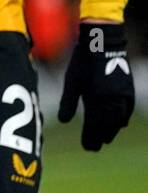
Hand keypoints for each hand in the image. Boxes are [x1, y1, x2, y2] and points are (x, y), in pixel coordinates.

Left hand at [58, 21, 134, 150]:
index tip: (87, 148)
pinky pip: (126, 111)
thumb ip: (68, 103)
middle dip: (100, 137)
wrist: (103, 44)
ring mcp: (123, 97)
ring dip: (111, 131)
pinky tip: (118, 124)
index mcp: (96, 100)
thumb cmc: (83, 62)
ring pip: (119, 121)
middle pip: (107, 126)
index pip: (94, 126)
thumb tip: (64, 121)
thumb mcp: (72, 82)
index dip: (91, 138)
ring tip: (105, 139)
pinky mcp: (128, 91)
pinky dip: (121, 120)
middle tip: (94, 148)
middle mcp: (112, 101)